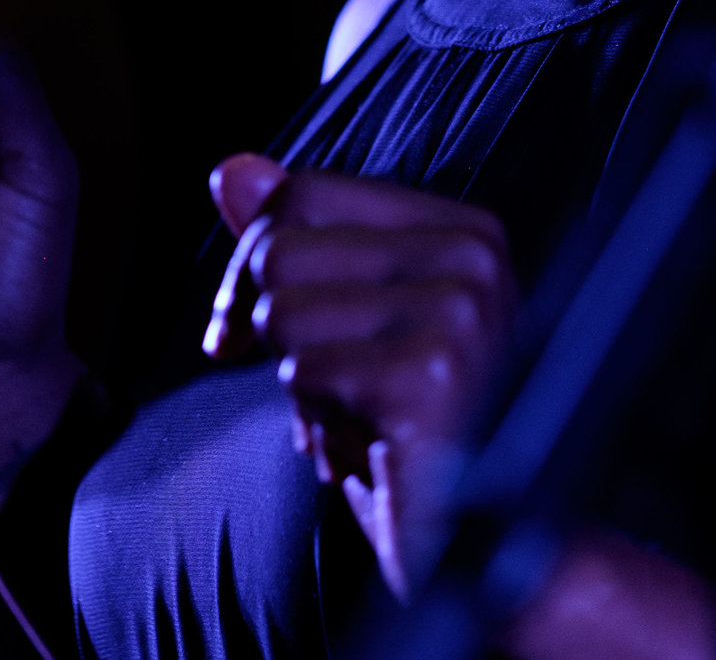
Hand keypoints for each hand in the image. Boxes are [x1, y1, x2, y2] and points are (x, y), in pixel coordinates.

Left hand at [205, 154, 514, 599]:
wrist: (485, 546)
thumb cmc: (411, 435)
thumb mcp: (344, 323)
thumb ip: (292, 240)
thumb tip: (231, 169)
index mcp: (460, 230)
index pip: (302, 192)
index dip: (251, 262)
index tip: (243, 329)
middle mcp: (471, 257)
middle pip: (279, 248)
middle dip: (268, 328)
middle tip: (321, 388)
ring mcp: (458, 313)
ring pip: (281, 311)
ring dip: (298, 383)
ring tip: (359, 416)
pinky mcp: (431, 376)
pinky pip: (301, 372)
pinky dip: (316, 420)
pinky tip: (373, 444)